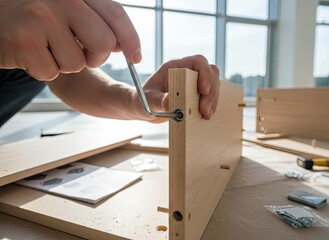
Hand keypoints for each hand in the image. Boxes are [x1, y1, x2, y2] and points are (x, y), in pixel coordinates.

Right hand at [0, 0, 140, 79]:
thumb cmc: (36, 17)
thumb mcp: (68, 10)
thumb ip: (96, 22)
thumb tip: (121, 45)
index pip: (116, 14)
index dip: (131, 39)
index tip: (136, 57)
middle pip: (103, 43)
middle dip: (95, 57)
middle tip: (77, 50)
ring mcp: (40, 17)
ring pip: (77, 63)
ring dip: (65, 63)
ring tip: (46, 46)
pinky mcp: (23, 40)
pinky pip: (52, 72)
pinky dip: (44, 70)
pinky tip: (31, 52)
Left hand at [142, 55, 219, 121]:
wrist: (144, 109)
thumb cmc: (144, 100)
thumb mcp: (148, 101)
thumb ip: (158, 100)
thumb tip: (170, 102)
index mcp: (176, 67)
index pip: (198, 62)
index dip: (205, 74)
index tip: (204, 90)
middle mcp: (187, 72)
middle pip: (211, 74)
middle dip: (211, 92)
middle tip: (204, 110)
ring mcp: (194, 84)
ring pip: (214, 86)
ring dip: (212, 101)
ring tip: (205, 115)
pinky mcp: (196, 95)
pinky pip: (210, 97)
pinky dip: (210, 106)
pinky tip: (205, 116)